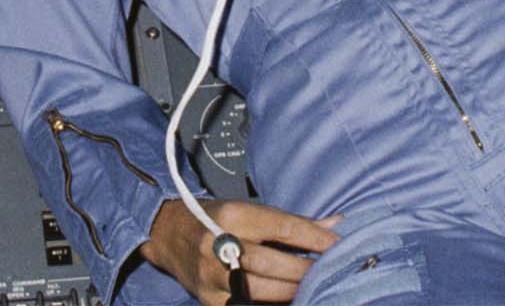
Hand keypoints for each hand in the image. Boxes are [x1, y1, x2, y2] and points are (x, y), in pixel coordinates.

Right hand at [139, 198, 341, 304]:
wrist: (166, 234)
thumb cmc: (213, 217)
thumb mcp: (246, 208)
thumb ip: (290, 221)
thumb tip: (336, 224)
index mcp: (232, 215)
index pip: (282, 227)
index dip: (314, 238)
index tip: (338, 244)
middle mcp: (219, 244)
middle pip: (274, 264)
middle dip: (307, 270)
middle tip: (331, 271)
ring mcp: (212, 276)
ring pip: (263, 291)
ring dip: (293, 291)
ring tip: (314, 287)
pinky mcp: (209, 300)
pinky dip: (272, 304)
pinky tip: (289, 299)